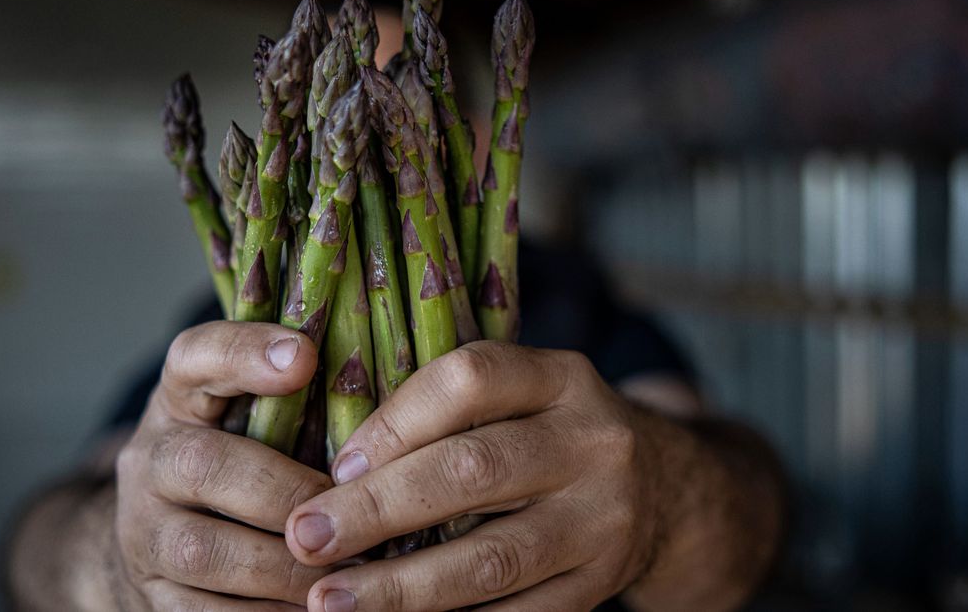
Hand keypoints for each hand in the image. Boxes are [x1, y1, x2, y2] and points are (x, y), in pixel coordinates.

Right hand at [110, 321, 336, 609]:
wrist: (161, 537)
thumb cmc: (240, 461)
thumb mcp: (255, 416)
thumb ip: (301, 396)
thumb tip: (396, 387)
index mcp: (182, 398)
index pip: (196, 356)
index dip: (244, 353)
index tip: (304, 357)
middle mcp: (152, 458)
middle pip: (200, 464)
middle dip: (284, 491)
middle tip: (349, 508)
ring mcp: (144, 530)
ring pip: (202, 550)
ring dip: (283, 566)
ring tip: (349, 569)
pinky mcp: (152, 594)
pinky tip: (316, 607)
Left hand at [286, 341, 663, 610]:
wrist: (660, 491)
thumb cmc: (547, 436)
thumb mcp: (519, 397)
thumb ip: (447, 411)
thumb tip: (335, 467)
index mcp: (561, 377)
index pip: (469, 380)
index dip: (394, 421)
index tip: (334, 466)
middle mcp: (593, 441)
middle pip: (474, 470)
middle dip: (378, 509)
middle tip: (307, 538)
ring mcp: (604, 518)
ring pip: (492, 558)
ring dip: (401, 586)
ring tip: (330, 601)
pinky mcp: (601, 584)